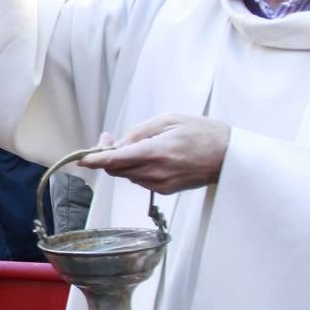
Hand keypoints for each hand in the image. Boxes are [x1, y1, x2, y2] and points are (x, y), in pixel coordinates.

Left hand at [77, 114, 230, 194]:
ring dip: (123, 162)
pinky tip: (149, 157)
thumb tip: (119, 143)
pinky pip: (140, 180)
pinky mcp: (165, 190)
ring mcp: (161, 184)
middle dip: (107, 156)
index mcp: (156, 151)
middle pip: (117, 170)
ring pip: (127, 175)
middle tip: (109, 138)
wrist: (229, 156)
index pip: (116, 160)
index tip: (81, 159)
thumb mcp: (169, 120)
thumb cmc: (202, 133)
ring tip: (137, 145)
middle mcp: (156, 172)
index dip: (95, 160)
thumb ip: (139, 131)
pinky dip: (136, 169)